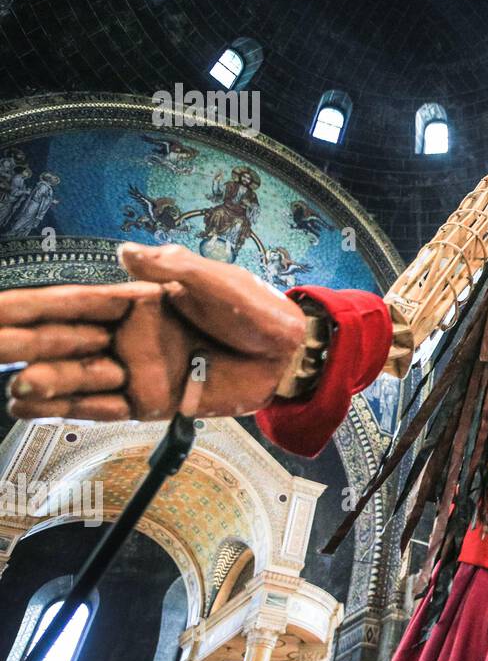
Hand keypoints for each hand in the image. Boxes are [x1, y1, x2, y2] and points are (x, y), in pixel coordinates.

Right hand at [3, 243, 306, 421]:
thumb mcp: (215, 279)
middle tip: (6, 356)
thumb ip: (172, 267)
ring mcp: (139, 368)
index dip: (46, 308)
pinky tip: (39, 409)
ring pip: (82, 377)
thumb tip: (126, 251)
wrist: (286, 355)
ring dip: (49, 383)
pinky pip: (106, 407)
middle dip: (37, 349)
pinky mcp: (151, 400)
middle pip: (72, 342)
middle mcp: (131, 334)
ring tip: (19, 388)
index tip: (11, 312)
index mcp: (140, 299)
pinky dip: (75, 408)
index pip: (82, 303)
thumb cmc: (256, 310)